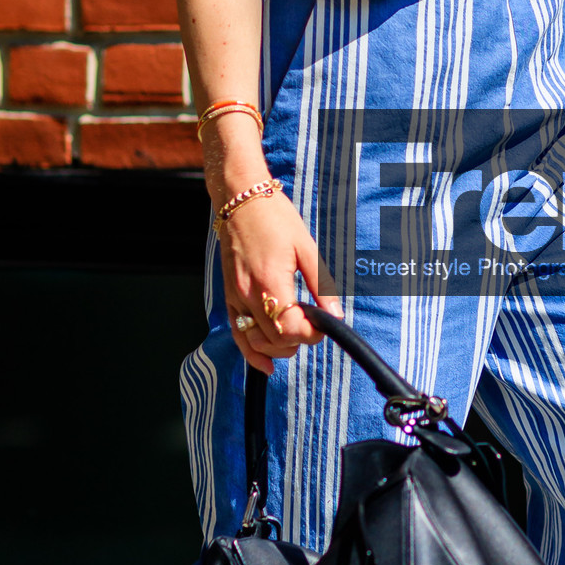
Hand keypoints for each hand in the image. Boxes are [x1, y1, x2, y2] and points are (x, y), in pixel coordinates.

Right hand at [218, 185, 341, 373]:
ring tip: (296, 337)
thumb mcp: (306, 247)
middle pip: (275, 340)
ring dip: (278, 348)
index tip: (323, 325)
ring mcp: (235, 297)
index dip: (311, 334)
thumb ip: (321, 285)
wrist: (241, 200)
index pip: (290, 328)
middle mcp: (248, 295)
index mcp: (270, 282)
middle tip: (314, 325)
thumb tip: (335, 315)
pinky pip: (238, 334)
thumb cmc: (275, 218)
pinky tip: (267, 365)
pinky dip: (252, 352)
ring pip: (255, 342)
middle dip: (298, 340)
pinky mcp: (229, 297)